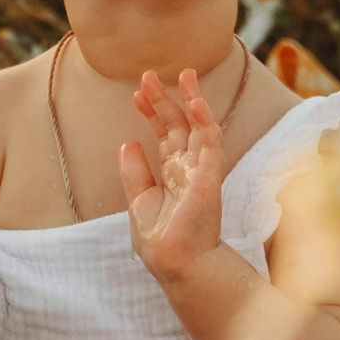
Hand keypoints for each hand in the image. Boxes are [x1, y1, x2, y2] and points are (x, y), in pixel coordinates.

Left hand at [119, 66, 228, 286]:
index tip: (137, 93)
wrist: (175, 265)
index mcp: (173, 174)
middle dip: (166, 99)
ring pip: (199, 127)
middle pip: (179, 126)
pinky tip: (197, 101)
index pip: (165, 135)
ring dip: (191, 100)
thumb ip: (135, 173)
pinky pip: (211, 144)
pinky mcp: (210, 178)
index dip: (153, 112)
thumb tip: (128, 142)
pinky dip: (205, 121)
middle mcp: (189, 169)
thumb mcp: (139, 201)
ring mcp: (202, 171)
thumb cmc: (161, 240)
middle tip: (150, 75)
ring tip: (183, 74)